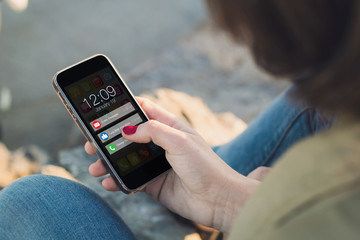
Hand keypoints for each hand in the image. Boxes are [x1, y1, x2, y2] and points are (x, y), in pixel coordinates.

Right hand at [85, 97, 259, 232]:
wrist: (217, 199)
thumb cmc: (205, 166)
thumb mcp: (180, 141)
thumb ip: (153, 131)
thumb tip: (127, 130)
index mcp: (170, 127)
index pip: (143, 110)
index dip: (124, 107)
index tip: (104, 109)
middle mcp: (161, 143)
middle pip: (129, 135)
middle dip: (109, 138)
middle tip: (92, 142)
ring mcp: (155, 164)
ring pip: (126, 158)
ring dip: (109, 162)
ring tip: (95, 166)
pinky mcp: (152, 183)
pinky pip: (130, 179)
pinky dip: (117, 181)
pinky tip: (109, 182)